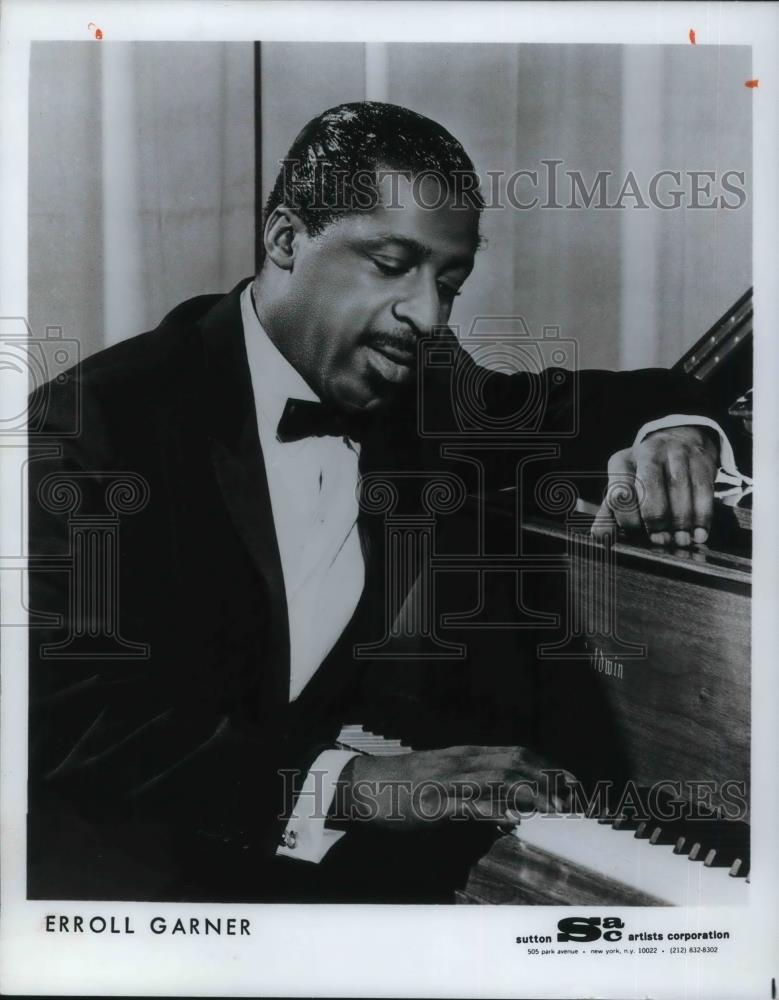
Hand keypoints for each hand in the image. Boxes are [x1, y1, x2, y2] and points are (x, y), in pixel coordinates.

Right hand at [333, 746, 573, 832]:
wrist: (362, 785)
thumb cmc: (402, 785)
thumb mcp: (443, 780)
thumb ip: (473, 789)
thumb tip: (507, 808)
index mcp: (466, 755)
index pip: (517, 754)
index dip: (548, 765)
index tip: (571, 780)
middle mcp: (462, 761)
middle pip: (515, 762)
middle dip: (549, 777)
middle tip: (574, 796)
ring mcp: (449, 780)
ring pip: (499, 779)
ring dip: (531, 793)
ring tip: (555, 807)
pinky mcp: (434, 802)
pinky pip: (470, 804)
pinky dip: (496, 810)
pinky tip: (515, 819)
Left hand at [592, 425, 718, 546]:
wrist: (678, 443)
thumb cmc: (644, 477)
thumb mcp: (623, 488)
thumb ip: (610, 513)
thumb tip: (600, 536)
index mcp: (622, 462)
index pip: (620, 491)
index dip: (627, 517)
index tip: (635, 533)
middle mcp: (648, 453)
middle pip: (650, 486)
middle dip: (655, 518)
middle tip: (661, 540)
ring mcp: (676, 453)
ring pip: (679, 488)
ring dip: (681, 520)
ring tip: (681, 541)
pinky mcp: (700, 460)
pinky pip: (703, 489)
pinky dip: (702, 515)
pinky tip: (700, 534)